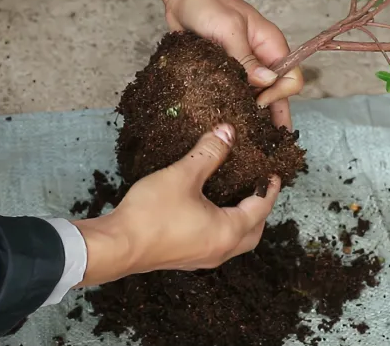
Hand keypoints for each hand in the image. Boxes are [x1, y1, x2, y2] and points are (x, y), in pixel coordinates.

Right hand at [72, 124, 280, 285]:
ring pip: (235, 241)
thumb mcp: (183, 175)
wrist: (115, 246)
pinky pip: (216, 244)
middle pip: (253, 232)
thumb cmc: (151, 213)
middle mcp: (220, 250)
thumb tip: (227, 132)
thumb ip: (208, 152)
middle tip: (258, 188)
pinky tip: (210, 211)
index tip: (274, 174)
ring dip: (242, 221)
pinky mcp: (185, 259)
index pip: (260, 208)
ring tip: (237, 197)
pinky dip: (223, 228)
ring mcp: (201, 258)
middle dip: (260, 210)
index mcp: (227, 231)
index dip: (269, 189)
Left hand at [141, 0, 303, 129]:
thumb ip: (246, 58)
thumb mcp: (228, 29)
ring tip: (244, 138)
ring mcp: (244, 68)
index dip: (278, 95)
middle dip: (272, 115)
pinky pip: (236, 94)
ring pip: (257, 97)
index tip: (257, 102)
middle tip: (262, 141)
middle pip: (277, 94)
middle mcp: (262, 60)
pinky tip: (227, 123)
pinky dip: (234, 107)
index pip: (291, 79)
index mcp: (272, 47)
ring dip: (252, 114)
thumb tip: (267, 82)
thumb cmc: (207, 5)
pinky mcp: (225, 73)